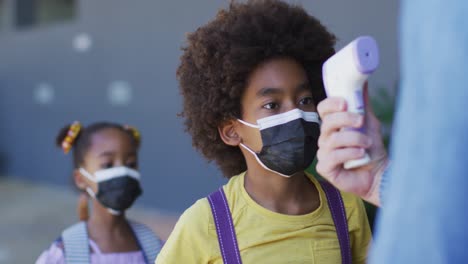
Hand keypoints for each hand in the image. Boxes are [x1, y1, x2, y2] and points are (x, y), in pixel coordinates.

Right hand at [316, 83, 387, 205]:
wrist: (380, 173)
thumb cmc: (372, 149)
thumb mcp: (369, 123)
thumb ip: (363, 104)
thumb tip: (363, 81)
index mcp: (333, 126)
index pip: (323, 109)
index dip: (331, 104)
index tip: (346, 103)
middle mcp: (325, 139)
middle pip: (327, 122)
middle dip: (345, 119)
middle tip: (361, 121)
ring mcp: (323, 154)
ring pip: (332, 140)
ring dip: (354, 139)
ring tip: (367, 144)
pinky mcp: (325, 169)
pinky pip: (332, 157)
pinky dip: (350, 153)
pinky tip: (361, 155)